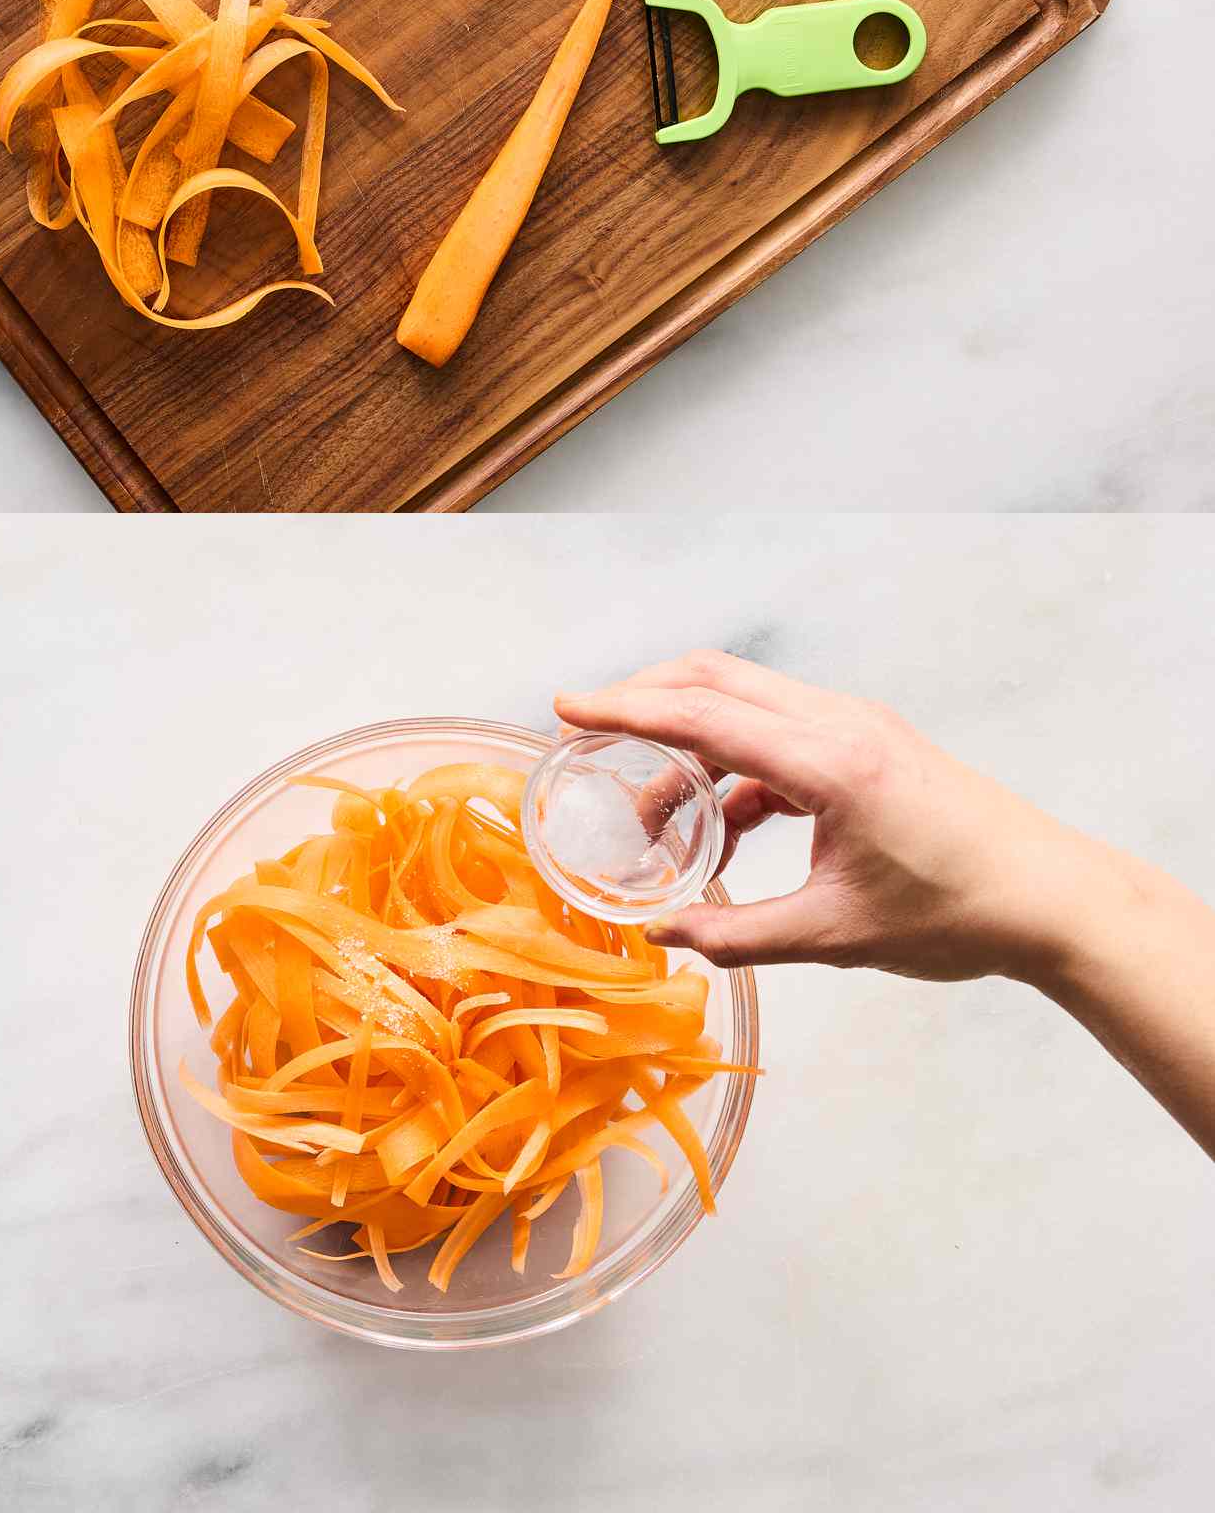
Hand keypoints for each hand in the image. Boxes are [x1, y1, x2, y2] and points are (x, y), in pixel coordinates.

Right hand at [556, 649, 1112, 984]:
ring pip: (745, 704)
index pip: (703, 715)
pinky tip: (723, 830)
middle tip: (586, 735)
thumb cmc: (957, 914)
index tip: (565, 707)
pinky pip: (777, 735)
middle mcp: (839, 725)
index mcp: (828, 762)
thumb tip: (662, 932)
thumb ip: (738, 935)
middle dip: (643, 700)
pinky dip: (733, 768)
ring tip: (654, 820)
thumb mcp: (835, 937)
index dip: (624, 709)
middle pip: (715, 680)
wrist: (1052, 898)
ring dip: (688, 743)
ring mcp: (856, 728)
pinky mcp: (868, 746)